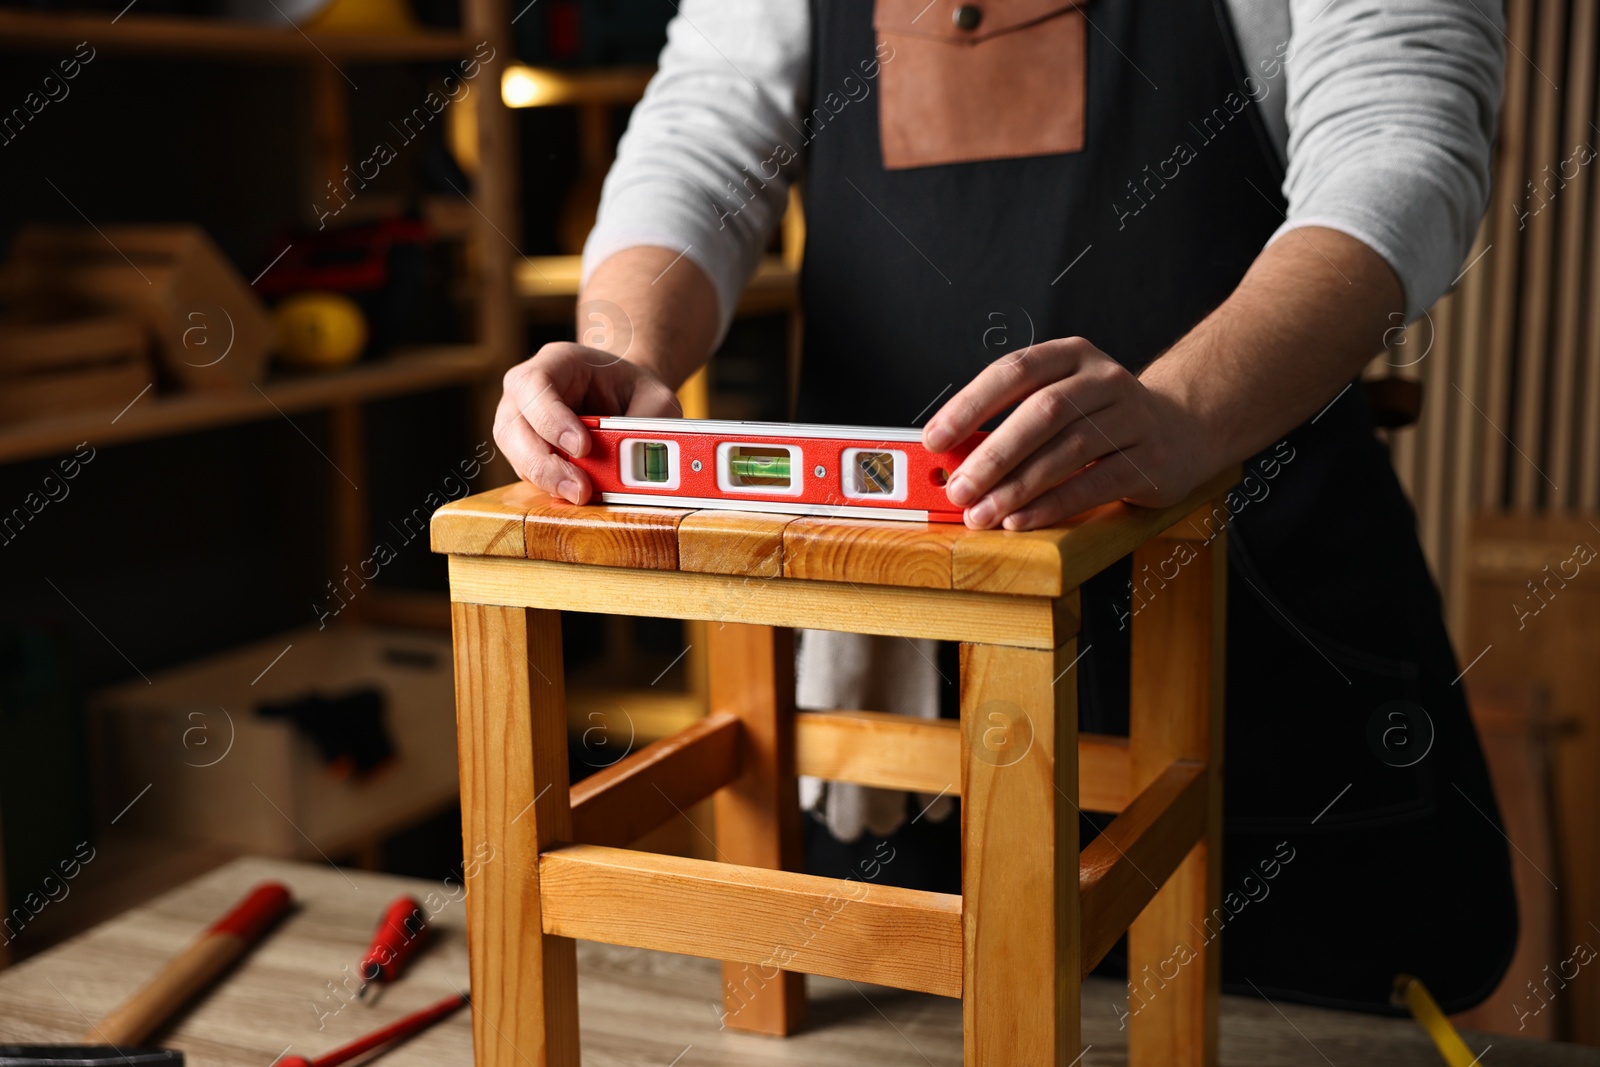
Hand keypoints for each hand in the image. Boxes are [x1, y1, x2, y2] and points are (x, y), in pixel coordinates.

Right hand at [495, 342, 681, 502]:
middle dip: (544, 462)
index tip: (582, 447)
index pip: (535, 384)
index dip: (552, 419)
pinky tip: (574, 491)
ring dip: (545, 477)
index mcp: (557, 361)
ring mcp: (520, 420)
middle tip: (579, 488)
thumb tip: (641, 456)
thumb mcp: (654, 396)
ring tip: (580, 494)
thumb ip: (650, 421)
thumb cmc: (634, 390)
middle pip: (512, 425)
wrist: (624, 396)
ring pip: (514, 452)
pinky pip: (527, 470)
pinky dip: (549, 484)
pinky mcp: (525, 450)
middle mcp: (527, 390)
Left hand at [922, 338, 1209, 530]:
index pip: (1014, 370)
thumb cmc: (1100, 418)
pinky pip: (1095, 484)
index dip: (970, 404)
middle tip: (959, 487)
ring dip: (1018, 487)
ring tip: (983, 513)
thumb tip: (952, 458)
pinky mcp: (1150, 460)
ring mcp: (1132, 417)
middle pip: (1042, 412)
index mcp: (1071, 355)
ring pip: (1068, 450)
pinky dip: (1052, 505)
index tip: (936, 438)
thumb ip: (1011, 421)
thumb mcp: (1060, 402)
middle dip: (993, 454)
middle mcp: (1104, 380)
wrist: (1181, 429)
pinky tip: (1021, 519)